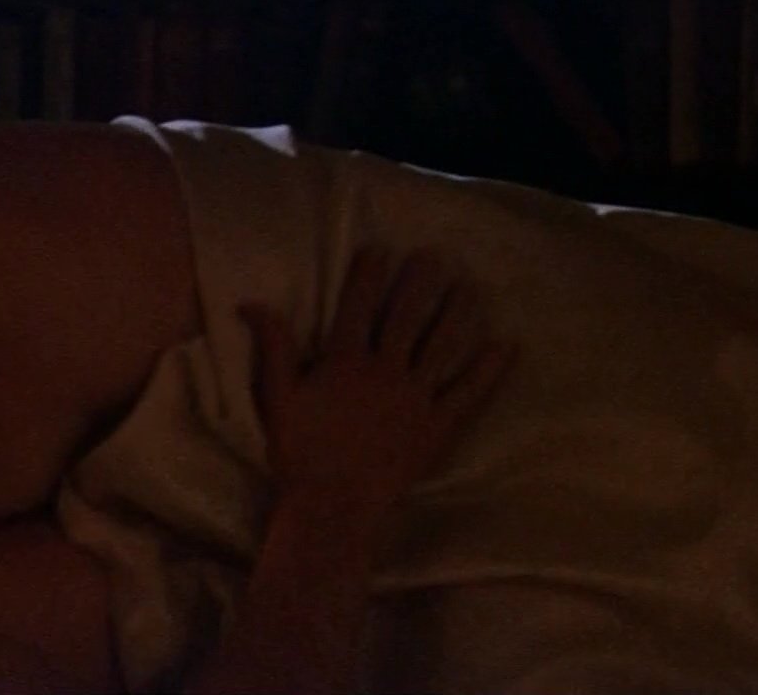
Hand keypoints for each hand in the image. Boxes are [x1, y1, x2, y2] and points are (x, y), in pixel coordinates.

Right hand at [246, 249, 514, 538]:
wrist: (333, 507)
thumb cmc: (299, 453)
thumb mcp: (276, 396)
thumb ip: (271, 346)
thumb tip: (251, 303)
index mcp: (344, 361)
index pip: (358, 306)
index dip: (368, 276)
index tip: (379, 251)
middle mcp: (384, 371)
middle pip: (406, 317)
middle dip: (420, 283)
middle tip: (435, 257)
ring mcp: (415, 399)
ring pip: (442, 346)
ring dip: (458, 314)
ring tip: (470, 289)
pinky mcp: (437, 427)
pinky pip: (468, 393)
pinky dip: (489, 370)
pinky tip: (506, 347)